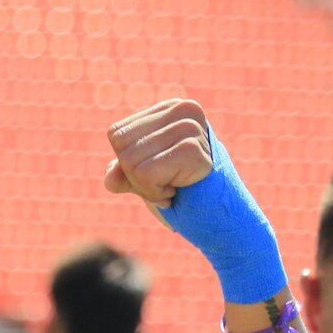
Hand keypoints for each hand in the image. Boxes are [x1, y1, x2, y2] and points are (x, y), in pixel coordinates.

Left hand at [105, 99, 287, 304]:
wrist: (222, 224)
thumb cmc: (185, 198)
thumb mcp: (146, 181)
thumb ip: (123, 173)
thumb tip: (110, 177)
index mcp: (170, 109)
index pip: (117, 135)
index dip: (128, 165)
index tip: (159, 175)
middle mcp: (182, 110)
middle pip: (122, 146)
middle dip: (137, 178)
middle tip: (167, 185)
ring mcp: (190, 128)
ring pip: (131, 161)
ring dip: (148, 188)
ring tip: (175, 189)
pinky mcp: (193, 150)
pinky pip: (145, 174)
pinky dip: (156, 194)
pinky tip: (181, 192)